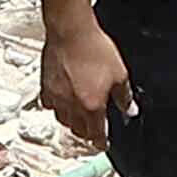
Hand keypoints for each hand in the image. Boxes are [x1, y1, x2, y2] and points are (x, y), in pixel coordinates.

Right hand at [39, 16, 133, 142]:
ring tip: (79, 118)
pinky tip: (62, 101)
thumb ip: (125, 96)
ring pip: (63, 120)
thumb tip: (130, 109)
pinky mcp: (46, 86)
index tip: (103, 145)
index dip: (101, 143)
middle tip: (93, 131)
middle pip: (78, 131)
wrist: (71, 31)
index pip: (96, 134)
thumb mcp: (120, 73)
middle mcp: (72, 105)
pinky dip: (57, 108)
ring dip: (72, 123)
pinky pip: (50, 105)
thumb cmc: (93, 48)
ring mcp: (57, 97)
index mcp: (92, 106)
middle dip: (87, 134)